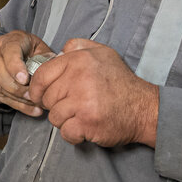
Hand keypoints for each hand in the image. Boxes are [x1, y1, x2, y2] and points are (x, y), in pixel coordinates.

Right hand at [0, 30, 53, 116]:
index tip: (25, 79)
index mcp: (8, 42)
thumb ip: (44, 56)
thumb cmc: (27, 50)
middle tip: (32, 95)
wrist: (7, 53)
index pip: (9, 52)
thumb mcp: (38, 47)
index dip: (15, 67)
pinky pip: (0, 98)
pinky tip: (33, 110)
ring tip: (36, 104)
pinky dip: (18, 106)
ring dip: (18, 99)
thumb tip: (53, 69)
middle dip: (16, 87)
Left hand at [26, 38, 159, 146]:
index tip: (41, 96)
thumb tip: (58, 52)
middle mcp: (79, 78)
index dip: (37, 89)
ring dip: (64, 121)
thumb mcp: (103, 53)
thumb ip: (78, 47)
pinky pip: (65, 132)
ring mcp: (83, 102)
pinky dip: (73, 134)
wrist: (144, 108)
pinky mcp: (88, 122)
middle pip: (47, 98)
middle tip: (70, 107)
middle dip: (55, 105)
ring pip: (54, 117)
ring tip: (80, 116)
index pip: (42, 75)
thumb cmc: (121, 82)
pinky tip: (84, 128)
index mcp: (79, 60)